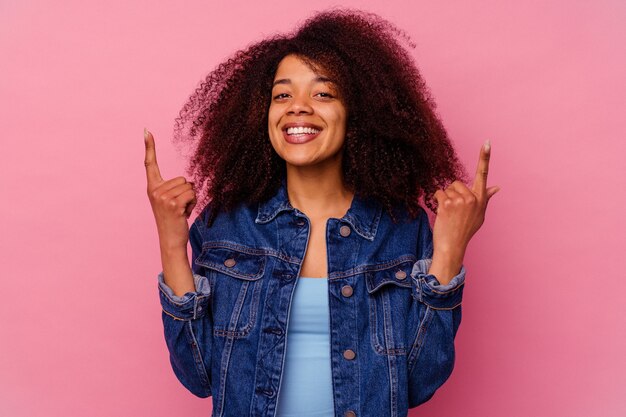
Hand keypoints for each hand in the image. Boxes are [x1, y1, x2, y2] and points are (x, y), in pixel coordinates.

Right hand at [144, 128, 196, 250]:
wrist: (171, 240)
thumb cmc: (173, 221)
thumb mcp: (169, 202)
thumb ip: (173, 189)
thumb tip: (190, 182)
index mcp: (152, 188)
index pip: (150, 164)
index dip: (149, 147)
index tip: (146, 131)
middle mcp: (155, 190)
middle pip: (183, 178)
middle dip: (187, 192)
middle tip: (179, 207)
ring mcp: (163, 197)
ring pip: (189, 186)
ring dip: (191, 198)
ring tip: (182, 211)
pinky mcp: (173, 204)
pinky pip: (192, 194)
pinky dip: (193, 203)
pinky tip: (185, 213)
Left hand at [429, 141, 499, 282]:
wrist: (452, 245)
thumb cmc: (465, 230)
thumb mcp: (480, 215)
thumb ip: (486, 198)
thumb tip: (497, 187)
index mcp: (481, 199)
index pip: (483, 174)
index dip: (485, 157)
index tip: (487, 143)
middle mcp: (472, 198)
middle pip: (457, 183)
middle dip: (453, 193)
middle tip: (455, 211)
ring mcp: (460, 201)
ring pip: (447, 189)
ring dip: (445, 199)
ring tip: (449, 214)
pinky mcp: (447, 204)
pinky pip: (438, 193)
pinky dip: (437, 201)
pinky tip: (442, 212)